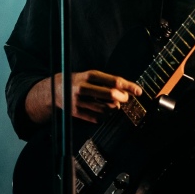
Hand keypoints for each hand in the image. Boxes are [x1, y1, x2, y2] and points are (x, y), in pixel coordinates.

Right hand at [26, 70, 141, 125]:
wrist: (56, 89)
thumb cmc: (80, 81)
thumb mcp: (92, 76)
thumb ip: (109, 81)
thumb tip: (129, 89)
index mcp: (89, 75)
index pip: (114, 81)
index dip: (129, 86)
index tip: (138, 91)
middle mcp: (83, 87)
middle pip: (111, 95)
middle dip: (123, 98)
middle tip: (125, 98)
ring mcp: (79, 101)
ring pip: (105, 108)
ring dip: (114, 108)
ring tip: (114, 105)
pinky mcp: (76, 112)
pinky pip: (97, 118)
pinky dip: (105, 116)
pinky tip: (105, 112)